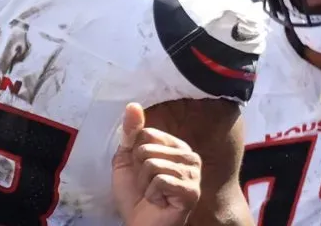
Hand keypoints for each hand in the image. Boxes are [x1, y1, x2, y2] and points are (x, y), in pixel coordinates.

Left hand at [112, 103, 201, 225]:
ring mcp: (194, 175)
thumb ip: (131, 132)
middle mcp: (190, 157)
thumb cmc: (136, 194)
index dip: (135, 154)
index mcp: (176, 146)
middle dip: (139, 171)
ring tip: (153, 194)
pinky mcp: (192, 191)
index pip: (147, 133)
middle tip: (147, 186)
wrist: (139, 224)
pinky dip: (152, 194)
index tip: (141, 170)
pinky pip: (160, 180)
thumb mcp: (127, 159)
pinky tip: (159, 202)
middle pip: (148, 149)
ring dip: (145, 184)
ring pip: (153, 164)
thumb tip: (133, 105)